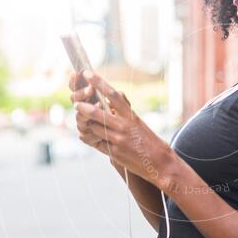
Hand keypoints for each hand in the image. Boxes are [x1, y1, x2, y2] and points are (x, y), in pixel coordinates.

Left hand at [73, 71, 173, 185]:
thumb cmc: (150, 141)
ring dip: (87, 125)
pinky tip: (88, 136)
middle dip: (83, 107)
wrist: (160, 163)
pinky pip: (96, 143)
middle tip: (77, 104)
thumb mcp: (139, 122)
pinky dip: (90, 138)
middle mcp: (123, 126)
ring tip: (85, 123)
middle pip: (97, 112)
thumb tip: (116, 95)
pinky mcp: (114, 153)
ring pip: (93, 128)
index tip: (88, 74)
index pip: (113, 95)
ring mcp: (118, 140)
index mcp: (131, 116)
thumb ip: (125, 111)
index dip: (99, 83)